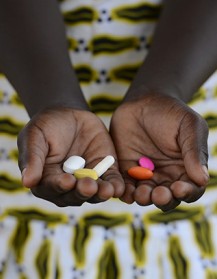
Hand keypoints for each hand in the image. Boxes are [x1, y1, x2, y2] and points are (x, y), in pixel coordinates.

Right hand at [18, 107, 124, 205]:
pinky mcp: (105, 171)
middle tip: (89, 186)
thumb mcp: (35, 137)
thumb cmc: (46, 126)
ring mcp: (88, 179)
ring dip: (101, 193)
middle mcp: (68, 185)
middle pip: (75, 195)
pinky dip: (116, 186)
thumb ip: (32, 159)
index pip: (52, 188)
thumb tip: (27, 183)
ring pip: (94, 192)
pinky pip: (111, 181)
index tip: (66, 181)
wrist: (68, 114)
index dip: (59, 186)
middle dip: (82, 191)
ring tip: (107, 190)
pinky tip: (119, 188)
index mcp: (47, 180)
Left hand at [110, 93, 208, 210]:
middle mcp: (166, 176)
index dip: (186, 193)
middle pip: (167, 197)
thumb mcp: (189, 126)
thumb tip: (202, 179)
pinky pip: (125, 185)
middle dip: (163, 199)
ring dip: (144, 198)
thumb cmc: (171, 113)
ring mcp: (144, 175)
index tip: (179, 188)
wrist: (143, 102)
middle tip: (159, 194)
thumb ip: (195, 151)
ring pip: (145, 195)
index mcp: (185, 169)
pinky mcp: (126, 170)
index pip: (190, 189)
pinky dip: (125, 192)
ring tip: (141, 193)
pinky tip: (124, 191)